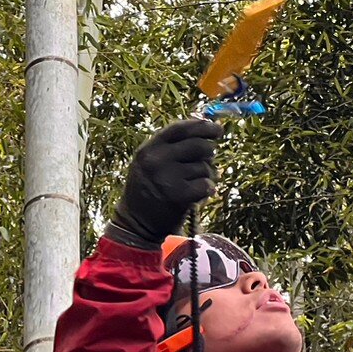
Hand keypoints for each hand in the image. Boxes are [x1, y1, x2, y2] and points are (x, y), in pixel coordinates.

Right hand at [108, 119, 222, 247]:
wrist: (135, 225)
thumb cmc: (148, 191)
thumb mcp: (150, 163)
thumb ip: (171, 147)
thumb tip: (206, 129)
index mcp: (149, 149)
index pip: (181, 129)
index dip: (203, 127)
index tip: (217, 130)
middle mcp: (156, 160)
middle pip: (198, 145)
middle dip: (208, 154)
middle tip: (206, 163)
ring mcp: (166, 177)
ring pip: (204, 167)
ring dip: (207, 175)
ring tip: (195, 184)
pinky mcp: (178, 195)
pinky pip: (205, 184)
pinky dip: (207, 190)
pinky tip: (197, 195)